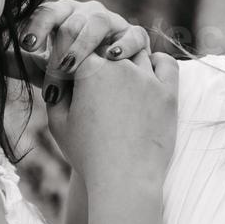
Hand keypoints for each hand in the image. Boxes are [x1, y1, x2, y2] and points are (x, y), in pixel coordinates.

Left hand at [4, 0, 151, 104]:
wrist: (110, 86)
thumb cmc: (71, 74)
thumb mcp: (43, 71)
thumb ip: (21, 64)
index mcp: (62, 15)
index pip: (47, 12)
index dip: (37, 27)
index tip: (28, 45)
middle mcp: (87, 13)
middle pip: (72, 20)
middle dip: (60, 47)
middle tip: (52, 70)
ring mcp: (113, 22)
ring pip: (99, 23)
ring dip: (85, 46)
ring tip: (75, 68)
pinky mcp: (136, 36)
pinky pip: (133, 35)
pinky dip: (122, 45)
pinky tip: (111, 58)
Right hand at [47, 51, 178, 182]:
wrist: (124, 179)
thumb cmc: (88, 155)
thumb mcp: (59, 123)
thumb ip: (56, 92)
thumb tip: (58, 72)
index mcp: (89, 69)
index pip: (77, 44)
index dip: (72, 55)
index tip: (70, 69)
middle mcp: (119, 66)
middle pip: (107, 45)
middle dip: (98, 55)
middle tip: (95, 74)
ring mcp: (147, 78)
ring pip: (136, 50)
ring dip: (126, 58)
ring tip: (120, 75)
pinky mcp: (168, 92)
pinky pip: (166, 63)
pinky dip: (157, 62)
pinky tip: (148, 72)